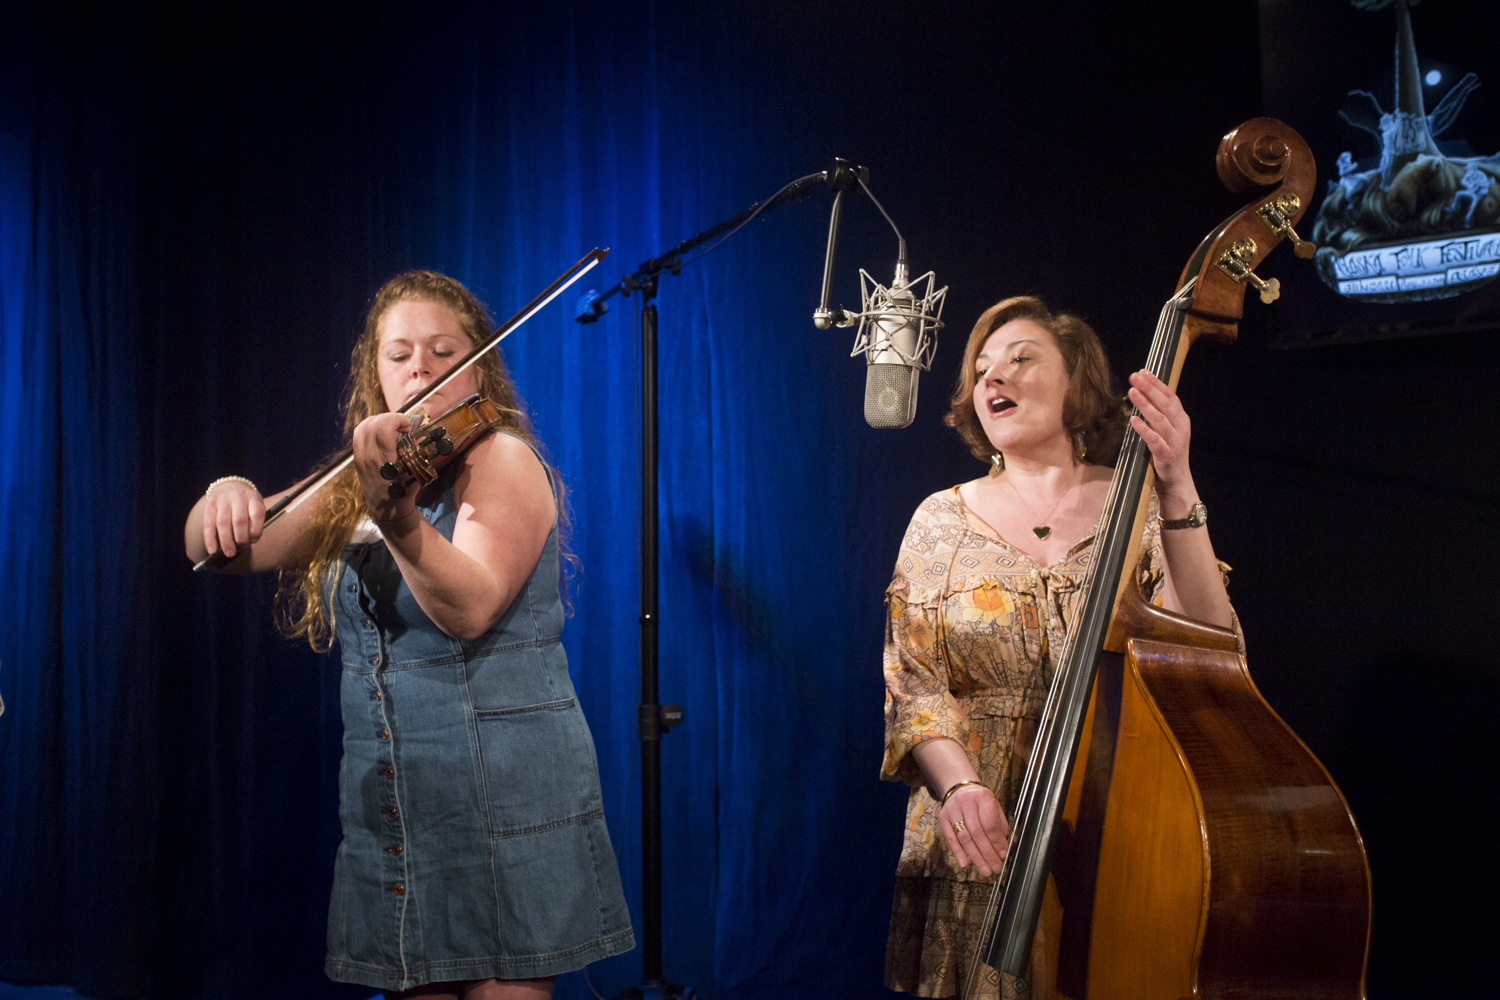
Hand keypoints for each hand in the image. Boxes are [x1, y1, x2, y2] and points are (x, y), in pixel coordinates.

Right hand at [202, 481, 264, 559]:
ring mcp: (223, 498)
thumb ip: (254, 523)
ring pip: (223, 523)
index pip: (257, 514)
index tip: (253, 541)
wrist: (229, 487)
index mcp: (254, 497)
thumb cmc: (245, 505)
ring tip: (229, 553)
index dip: (256, 531)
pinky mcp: (210, 503)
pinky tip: (212, 550)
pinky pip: (208, 524)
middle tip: (242, 549)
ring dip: (226, 541)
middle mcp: (238, 496)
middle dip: (241, 539)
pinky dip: (209, 539)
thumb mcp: (255, 508)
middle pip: (239, 521)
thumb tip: (248, 543)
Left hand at [352, 412, 419, 525]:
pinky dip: (370, 427)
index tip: (408, 427)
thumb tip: (419, 436)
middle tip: (402, 427)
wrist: (386, 510)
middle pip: (373, 422)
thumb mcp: (416, 474)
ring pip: (363, 426)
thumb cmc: (404, 492)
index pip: (384, 427)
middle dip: (390, 418)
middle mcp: (368, 456)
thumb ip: (418, 453)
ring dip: (379, 420)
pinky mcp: (357, 457)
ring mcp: (360, 456)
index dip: (397, 419)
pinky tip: (381, 432)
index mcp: (384, 460)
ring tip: (392, 427)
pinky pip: (359, 434)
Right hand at [939, 784, 1010, 877]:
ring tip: (985, 870)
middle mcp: (966, 801)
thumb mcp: (995, 809)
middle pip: (977, 832)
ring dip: (975, 857)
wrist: (961, 790)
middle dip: (988, 853)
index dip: (997, 841)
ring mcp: (952, 809)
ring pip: (964, 837)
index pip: (990, 822)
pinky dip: (958, 853)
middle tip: (995, 868)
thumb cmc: (981, 803)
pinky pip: (950, 838)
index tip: (1003, 855)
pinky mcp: (943, 817)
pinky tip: (965, 864)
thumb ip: (1002, 827)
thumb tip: (1010, 847)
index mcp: (983, 797)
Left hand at [1127, 369, 1196, 507]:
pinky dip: (1144, 429)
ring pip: (1160, 419)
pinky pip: (1154, 440)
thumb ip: (1159, 413)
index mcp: (1181, 419)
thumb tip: (1143, 390)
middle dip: (1150, 388)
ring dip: (1145, 404)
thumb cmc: (1168, 452)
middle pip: (1165, 404)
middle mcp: (1180, 427)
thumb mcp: (1166, 430)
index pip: (1170, 396)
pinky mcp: (1167, 455)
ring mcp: (1175, 441)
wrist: (1177, 482)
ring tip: (1131, 392)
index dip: (1157, 383)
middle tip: (1135, 376)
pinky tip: (1133, 420)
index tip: (1143, 372)